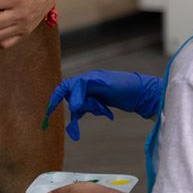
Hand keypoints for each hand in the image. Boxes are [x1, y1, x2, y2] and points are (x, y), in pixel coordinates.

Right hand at [45, 70, 163, 140]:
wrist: (143, 94)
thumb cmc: (125, 87)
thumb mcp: (105, 87)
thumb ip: (85, 93)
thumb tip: (71, 106)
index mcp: (87, 78)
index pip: (65, 87)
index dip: (55, 98)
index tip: (49, 111)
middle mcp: (87, 85)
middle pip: (71, 99)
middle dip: (80, 107)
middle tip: (98, 108)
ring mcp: (92, 93)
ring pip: (80, 106)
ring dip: (88, 111)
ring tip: (105, 112)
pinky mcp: (98, 101)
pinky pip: (86, 109)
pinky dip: (89, 114)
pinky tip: (104, 114)